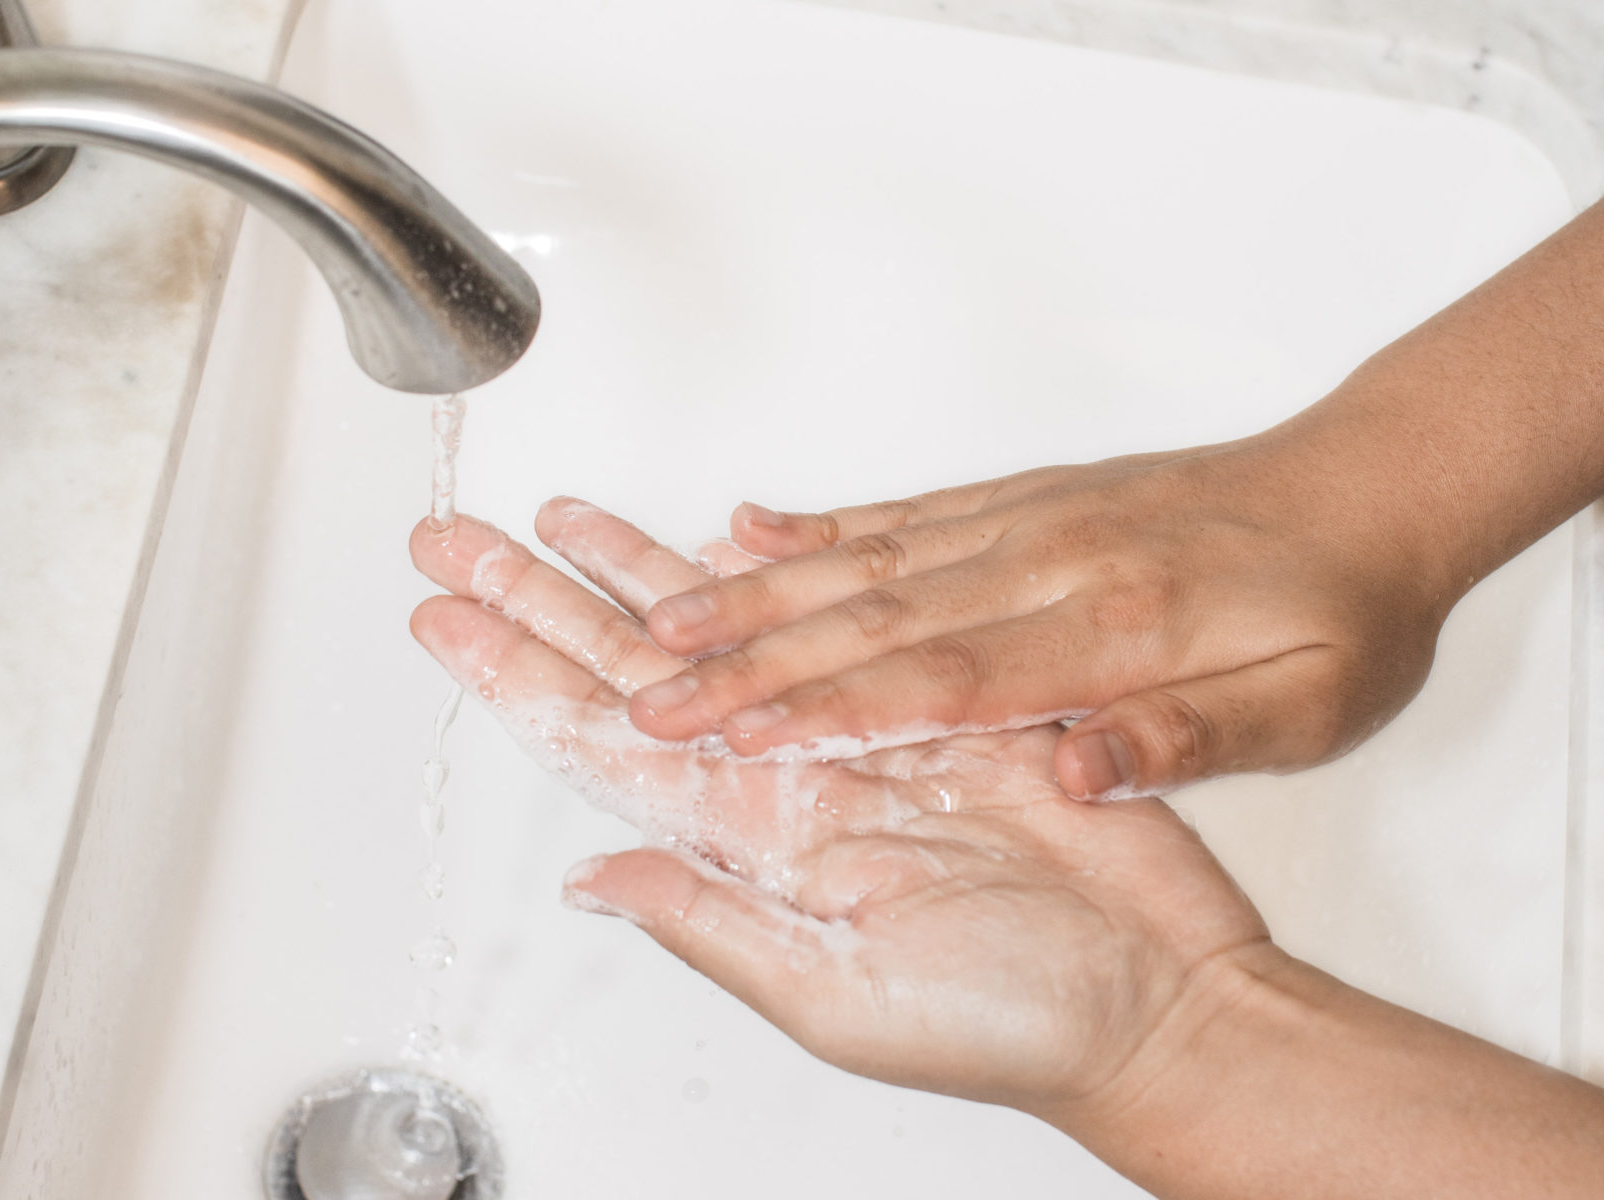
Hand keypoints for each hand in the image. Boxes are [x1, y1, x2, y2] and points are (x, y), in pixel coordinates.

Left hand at [408, 498, 1272, 1117]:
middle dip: (542, 599)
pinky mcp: (937, 698)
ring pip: (719, 629)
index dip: (516, 675)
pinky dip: (773, 575)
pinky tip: (718, 540)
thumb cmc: (1010, 1025)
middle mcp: (785, 781)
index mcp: (749, 848)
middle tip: (461, 539)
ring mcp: (855, 733)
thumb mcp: (838, 997)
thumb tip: (592, 881)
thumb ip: (711, 927)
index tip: (446, 616)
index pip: (600, 742)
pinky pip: (831, 616)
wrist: (1157, 997)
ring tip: (565, 514)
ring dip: (637, 570)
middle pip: (632, 669)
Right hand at [624, 441, 1460, 798]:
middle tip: (650, 695)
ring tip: (662, 622)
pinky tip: (752, 532)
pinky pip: (905, 510)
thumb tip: (1078, 768)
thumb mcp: (1311, 707)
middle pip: (874, 617)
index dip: (830, 711)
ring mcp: (1031, 520)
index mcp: (1118, 629)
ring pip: (867, 559)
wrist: (1374, 488)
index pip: (944, 681)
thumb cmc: (1347, 611)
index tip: (736, 741)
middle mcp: (1052, 562)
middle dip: (749, 660)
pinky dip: (819, 525)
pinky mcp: (1026, 497)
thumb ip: (1190, 738)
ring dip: (757, 593)